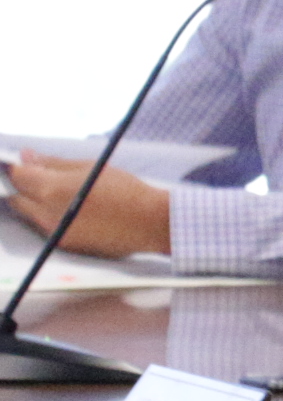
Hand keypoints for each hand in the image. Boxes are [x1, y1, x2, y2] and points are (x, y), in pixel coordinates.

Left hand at [4, 155, 171, 257]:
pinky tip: (71, 209)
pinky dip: (49, 216)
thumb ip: (53, 163)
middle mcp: (46, 213)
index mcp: (51, 189)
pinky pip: (45, 226)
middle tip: (39, 177)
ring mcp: (54, 231)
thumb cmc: (125, 190)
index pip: (18, 176)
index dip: (17, 167)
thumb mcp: (90, 168)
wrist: (149, 223)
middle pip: (16, 198)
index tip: (22, 162)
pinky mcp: (64, 244)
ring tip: (60, 194)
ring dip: (34, 202)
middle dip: (23, 186)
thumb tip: (26, 156)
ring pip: (29, 214)